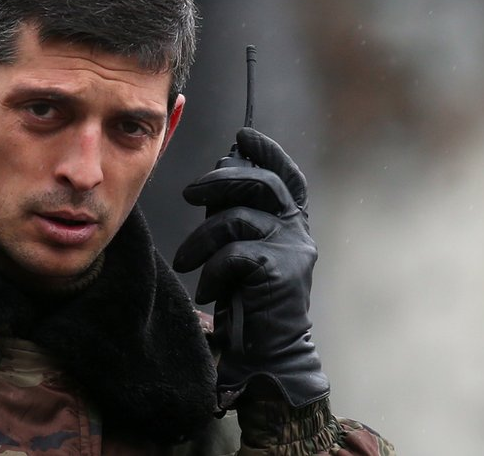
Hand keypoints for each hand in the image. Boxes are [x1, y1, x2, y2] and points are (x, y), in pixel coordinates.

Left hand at [173, 127, 328, 408]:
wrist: (267, 348)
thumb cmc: (247, 298)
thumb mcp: (241, 248)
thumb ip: (234, 216)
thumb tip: (212, 180)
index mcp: (291, 222)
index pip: (286, 177)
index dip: (268, 153)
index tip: (244, 136)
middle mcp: (298, 231)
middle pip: (259, 185)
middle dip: (219, 181)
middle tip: (189, 192)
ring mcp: (292, 250)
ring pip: (236, 220)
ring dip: (201, 239)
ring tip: (186, 262)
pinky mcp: (280, 271)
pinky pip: (233, 253)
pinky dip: (212, 271)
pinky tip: (208, 290)